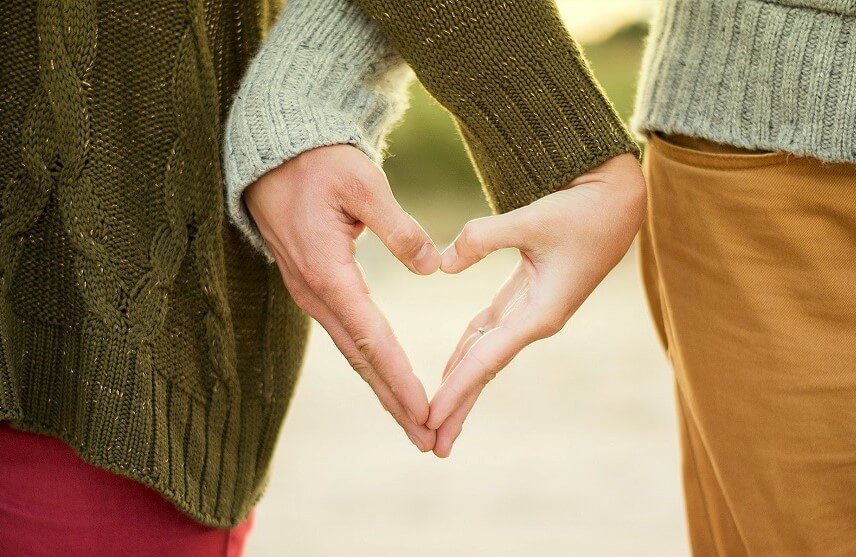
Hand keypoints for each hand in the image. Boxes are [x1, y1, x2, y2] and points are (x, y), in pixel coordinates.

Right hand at [244, 145, 441, 451]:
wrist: (273, 156)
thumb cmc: (318, 163)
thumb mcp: (362, 183)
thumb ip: (398, 227)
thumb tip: (432, 267)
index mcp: (328, 272)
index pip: (372, 338)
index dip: (400, 378)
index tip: (426, 412)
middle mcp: (316, 293)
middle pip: (361, 359)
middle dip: (395, 402)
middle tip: (427, 440)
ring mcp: (311, 294)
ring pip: (353, 353)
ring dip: (383, 389)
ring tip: (414, 423)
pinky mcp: (314, 288)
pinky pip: (346, 335)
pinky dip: (370, 364)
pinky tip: (387, 380)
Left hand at [428, 153, 645, 456]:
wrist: (618, 200)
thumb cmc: (583, 210)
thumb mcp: (533, 219)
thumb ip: (483, 239)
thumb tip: (441, 265)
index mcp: (541, 313)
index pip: (487, 360)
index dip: (456, 390)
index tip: (430, 419)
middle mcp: (535, 320)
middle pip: (485, 370)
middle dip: (458, 406)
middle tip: (430, 444)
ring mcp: (531, 311)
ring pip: (486, 354)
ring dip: (461, 384)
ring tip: (436, 417)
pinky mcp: (527, 295)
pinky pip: (490, 331)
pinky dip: (468, 350)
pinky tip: (451, 368)